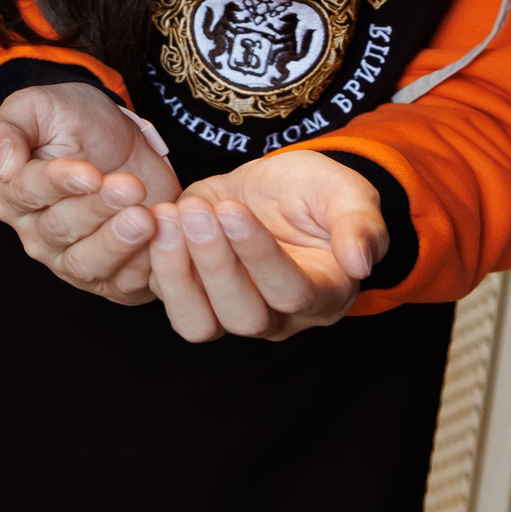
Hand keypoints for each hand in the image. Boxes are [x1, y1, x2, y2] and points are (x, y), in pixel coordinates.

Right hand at [0, 81, 179, 303]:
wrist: (121, 140)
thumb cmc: (73, 121)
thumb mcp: (36, 107)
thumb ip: (6, 131)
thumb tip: (3, 165)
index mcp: (11, 193)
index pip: (27, 192)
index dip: (59, 184)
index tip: (91, 173)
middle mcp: (35, 233)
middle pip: (59, 229)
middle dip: (97, 209)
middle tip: (131, 187)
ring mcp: (69, 260)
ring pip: (86, 263)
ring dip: (118, 243)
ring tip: (146, 218)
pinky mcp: (109, 277)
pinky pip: (122, 284)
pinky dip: (142, 268)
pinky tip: (162, 240)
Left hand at [147, 150, 386, 341]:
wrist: (278, 189)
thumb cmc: (318, 194)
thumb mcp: (348, 195)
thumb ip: (360, 226)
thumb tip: (360, 262)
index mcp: (322, 294)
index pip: (290, 292)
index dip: (258, 256)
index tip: (233, 211)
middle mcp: (276, 315)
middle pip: (242, 316)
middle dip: (214, 263)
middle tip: (195, 213)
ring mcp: (229, 308)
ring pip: (197, 322)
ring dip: (176, 272)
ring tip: (166, 219)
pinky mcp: (191, 290)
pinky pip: (164, 297)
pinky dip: (152, 264)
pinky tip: (149, 221)